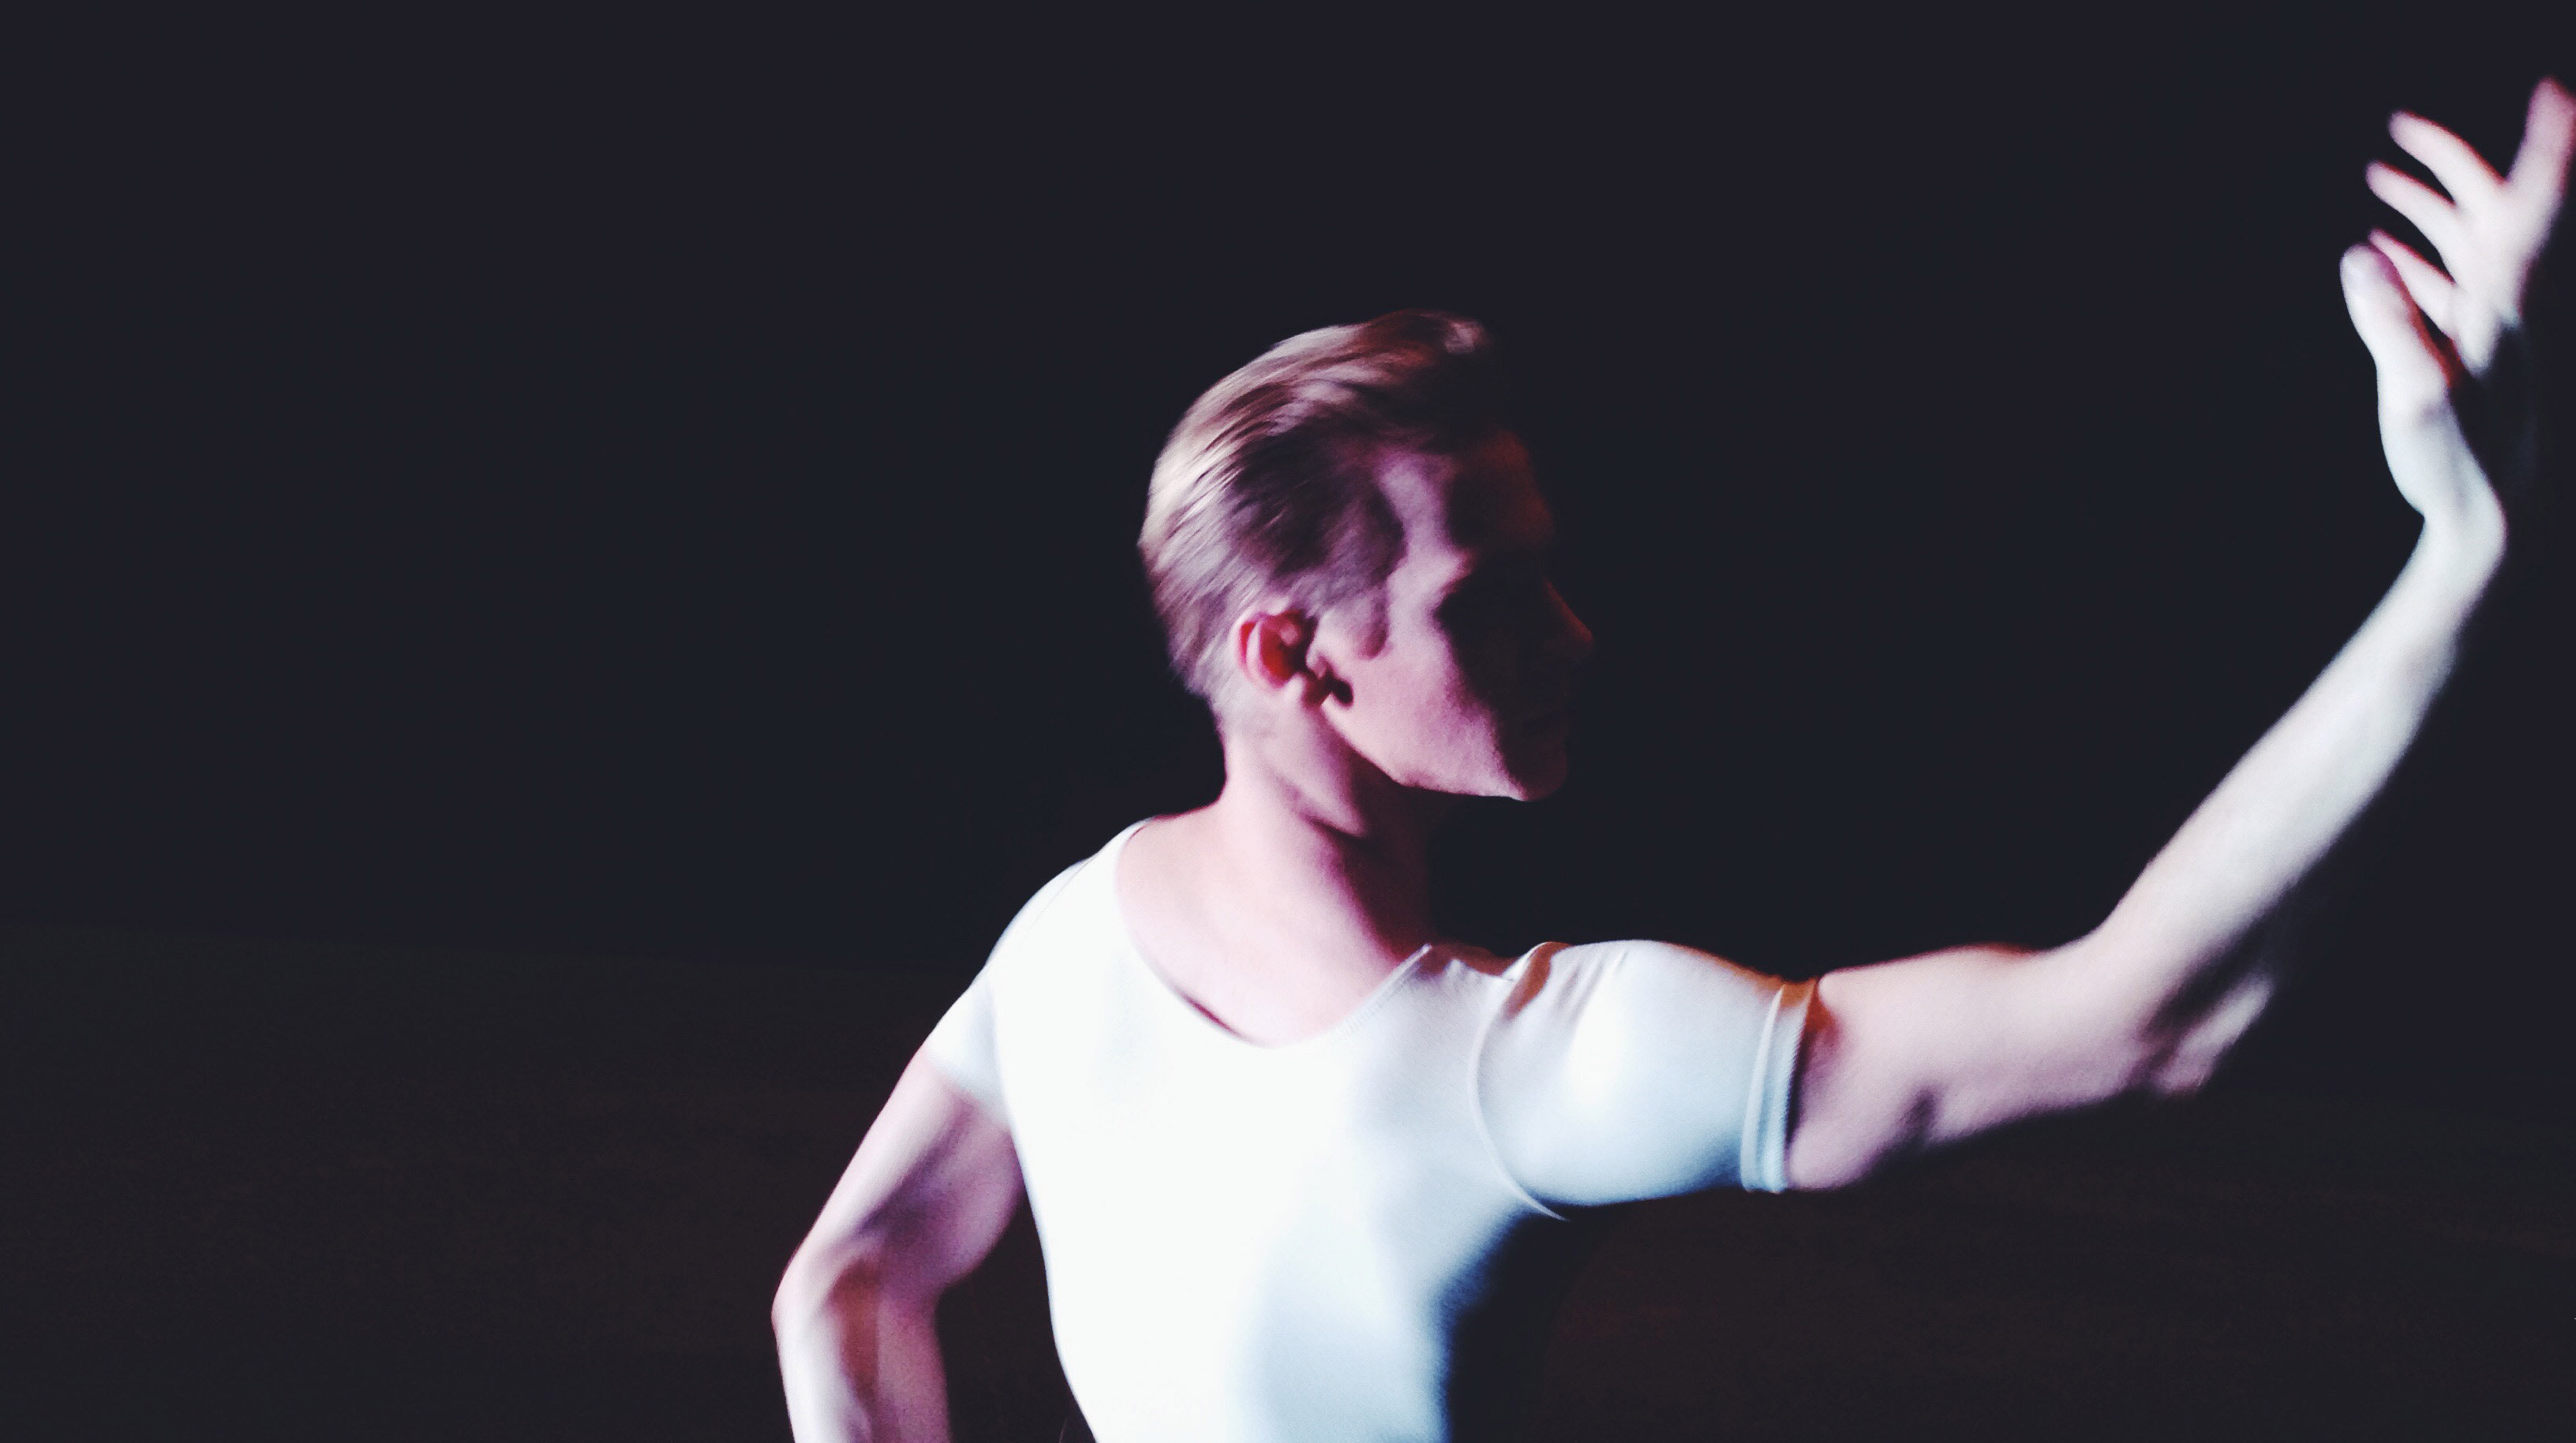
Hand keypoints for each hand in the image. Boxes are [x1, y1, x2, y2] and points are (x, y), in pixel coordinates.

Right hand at [2341, 78, 2574, 530]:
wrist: (2496, 519)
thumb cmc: (2462, 464)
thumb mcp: (2416, 395)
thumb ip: (2389, 323)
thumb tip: (2360, 254)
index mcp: (2505, 304)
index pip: (2530, 208)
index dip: (2545, 149)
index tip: (2552, 94)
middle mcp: (2506, 305)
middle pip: (2493, 210)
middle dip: (2452, 162)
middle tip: (2402, 127)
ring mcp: (2489, 329)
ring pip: (2468, 244)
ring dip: (2429, 206)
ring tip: (2381, 178)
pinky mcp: (2470, 354)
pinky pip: (2448, 285)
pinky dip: (2418, 259)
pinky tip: (2382, 257)